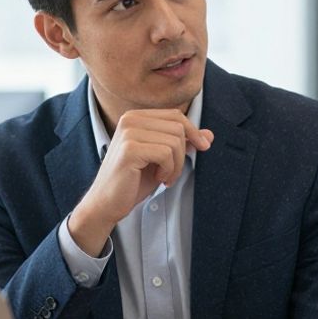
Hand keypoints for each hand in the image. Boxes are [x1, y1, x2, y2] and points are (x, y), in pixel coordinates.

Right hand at [69, 110, 212, 255]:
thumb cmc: (134, 180)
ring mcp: (128, 132)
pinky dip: (169, 170)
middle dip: (183, 153)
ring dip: (177, 165)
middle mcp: (130, 119)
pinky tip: (159, 179)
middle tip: (172, 172)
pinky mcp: (130, 149)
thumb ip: (184, 144)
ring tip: (165, 177)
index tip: (202, 147)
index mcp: (136, 117)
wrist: (108, 202)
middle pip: (178, 127)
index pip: (176, 116)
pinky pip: (166, 154)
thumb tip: (209, 135)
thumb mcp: (164, 159)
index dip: (193, 132)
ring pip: (175, 141)